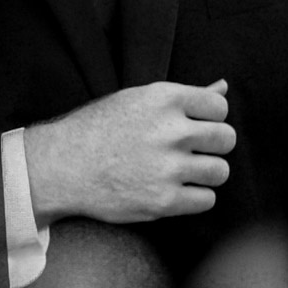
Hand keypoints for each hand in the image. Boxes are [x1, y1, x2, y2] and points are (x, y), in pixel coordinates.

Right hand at [25, 79, 233, 223]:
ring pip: (220, 172)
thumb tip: (224, 87)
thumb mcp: (136, 100)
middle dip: (212, 147)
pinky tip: (172, 190)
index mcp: (163, 99)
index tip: (194, 127)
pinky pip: (206, 200)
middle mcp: (170, 131)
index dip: (210, 119)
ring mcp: (168, 167)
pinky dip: (193, 198)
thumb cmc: (99, 129)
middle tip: (189, 152)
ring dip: (205, 174)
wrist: (61, 166)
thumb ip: (184, 96)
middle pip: (226, 139)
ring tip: (180, 173)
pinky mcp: (164, 200)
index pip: (220, 107)